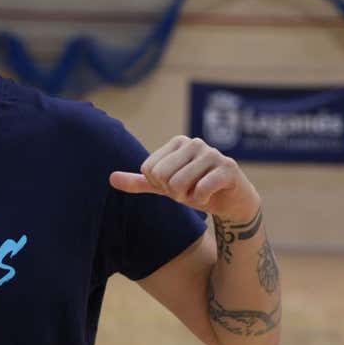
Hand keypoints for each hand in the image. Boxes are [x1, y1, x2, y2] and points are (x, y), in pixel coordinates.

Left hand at [109, 136, 260, 220]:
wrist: (232, 202)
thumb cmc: (197, 189)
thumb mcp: (165, 187)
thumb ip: (140, 182)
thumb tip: (111, 178)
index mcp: (177, 142)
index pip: (149, 169)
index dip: (160, 185)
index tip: (176, 185)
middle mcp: (194, 143)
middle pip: (162, 176)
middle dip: (173, 192)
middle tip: (189, 191)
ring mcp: (212, 154)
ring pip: (180, 184)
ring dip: (188, 197)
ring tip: (200, 192)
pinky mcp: (228, 168)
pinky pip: (201, 190)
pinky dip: (202, 200)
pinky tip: (211, 195)